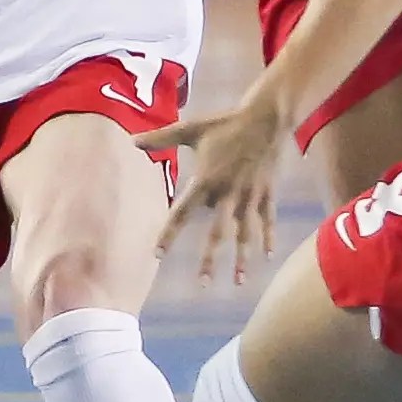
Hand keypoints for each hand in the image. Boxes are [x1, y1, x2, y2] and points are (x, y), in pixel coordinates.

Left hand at [148, 93, 291, 288]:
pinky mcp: (267, 193)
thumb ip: (161, 138)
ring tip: (238, 282)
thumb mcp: (190, 129)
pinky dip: (268, 238)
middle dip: (210, 260)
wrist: (265, 117)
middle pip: (217, 233)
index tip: (158, 254)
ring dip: (242, 258)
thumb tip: (133, 141)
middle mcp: (228, 193)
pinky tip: (267, 257)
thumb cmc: (225, 123)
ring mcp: (250, 195)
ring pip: (245, 233)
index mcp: (206, 180)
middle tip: (203, 284)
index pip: (183, 213)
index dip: (169, 234)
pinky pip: (267, 220)